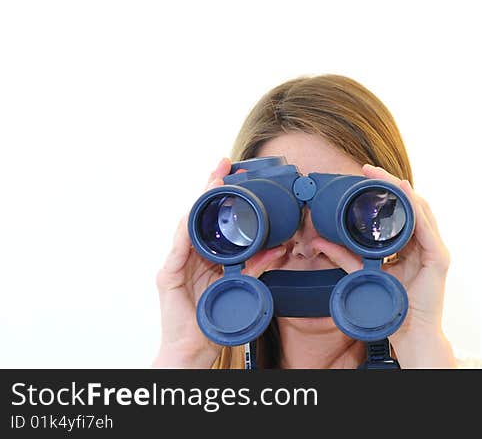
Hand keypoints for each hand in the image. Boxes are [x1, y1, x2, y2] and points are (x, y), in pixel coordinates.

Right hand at [152, 158, 288, 367]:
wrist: (194, 350)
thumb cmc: (215, 320)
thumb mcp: (243, 287)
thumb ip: (257, 268)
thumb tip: (281, 250)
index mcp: (206, 255)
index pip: (214, 217)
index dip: (223, 194)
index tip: (237, 172)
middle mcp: (189, 254)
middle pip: (199, 213)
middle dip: (210, 186)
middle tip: (225, 163)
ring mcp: (176, 263)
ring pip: (188, 224)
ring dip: (200, 201)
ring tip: (213, 180)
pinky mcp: (168, 276)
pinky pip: (178, 248)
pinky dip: (187, 231)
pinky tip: (194, 216)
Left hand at [310, 164, 455, 367]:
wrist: (410, 335)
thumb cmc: (392, 308)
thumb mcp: (363, 274)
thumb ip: (344, 257)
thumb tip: (319, 241)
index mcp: (412, 247)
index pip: (401, 210)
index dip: (384, 190)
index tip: (364, 175)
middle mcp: (426, 245)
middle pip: (412, 204)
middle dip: (391, 184)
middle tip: (369, 170)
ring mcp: (435, 250)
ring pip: (421, 210)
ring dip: (403, 190)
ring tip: (384, 177)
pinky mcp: (439, 259)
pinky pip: (427, 229)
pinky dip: (416, 209)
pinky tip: (406, 195)